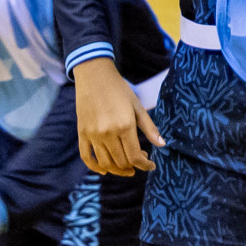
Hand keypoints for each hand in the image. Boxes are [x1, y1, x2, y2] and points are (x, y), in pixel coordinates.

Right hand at [74, 56, 164, 176]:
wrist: (94, 75)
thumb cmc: (119, 89)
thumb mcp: (138, 107)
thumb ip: (150, 128)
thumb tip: (162, 145)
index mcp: (124, 126)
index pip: (135, 157)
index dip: (145, 165)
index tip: (151, 165)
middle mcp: (107, 133)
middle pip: (121, 162)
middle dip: (133, 167)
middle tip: (140, 160)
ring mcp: (93, 134)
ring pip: (105, 163)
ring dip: (117, 170)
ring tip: (127, 167)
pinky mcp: (82, 132)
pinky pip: (86, 156)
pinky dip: (95, 167)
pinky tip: (104, 170)